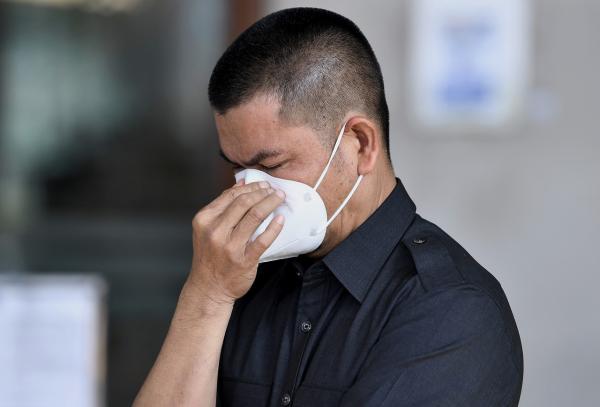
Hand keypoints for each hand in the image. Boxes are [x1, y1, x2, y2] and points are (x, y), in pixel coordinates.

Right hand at [187, 179, 284, 304]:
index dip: (250, 187)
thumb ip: (223, 206)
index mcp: (205, 220)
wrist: (209, 288)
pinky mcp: (244, 260)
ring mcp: (230, 246)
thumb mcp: (207, 228)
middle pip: (244, 203)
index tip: (263, 184)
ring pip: (255, 216)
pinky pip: (263, 240)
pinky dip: (274, 227)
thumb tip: (242, 183)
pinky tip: (281, 219)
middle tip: (275, 190)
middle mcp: (215, 231)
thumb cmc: (210, 256)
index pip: (230, 195)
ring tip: (279, 198)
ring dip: (271, 203)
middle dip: (263, 192)